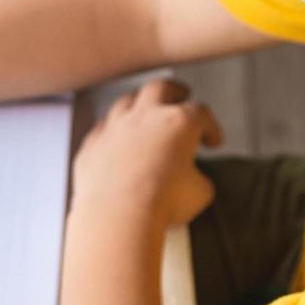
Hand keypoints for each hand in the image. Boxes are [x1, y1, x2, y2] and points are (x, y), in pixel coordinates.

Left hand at [69, 76, 223, 227]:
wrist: (118, 216)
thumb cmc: (160, 203)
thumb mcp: (199, 194)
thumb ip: (198, 179)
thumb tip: (193, 182)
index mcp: (178, 123)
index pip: (200, 114)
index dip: (210, 127)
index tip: (212, 140)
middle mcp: (145, 117)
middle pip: (161, 89)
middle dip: (174, 92)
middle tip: (182, 96)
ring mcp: (114, 127)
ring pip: (126, 102)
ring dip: (139, 105)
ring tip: (145, 113)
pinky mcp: (92, 145)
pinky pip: (102, 129)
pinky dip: (113, 132)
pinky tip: (116, 142)